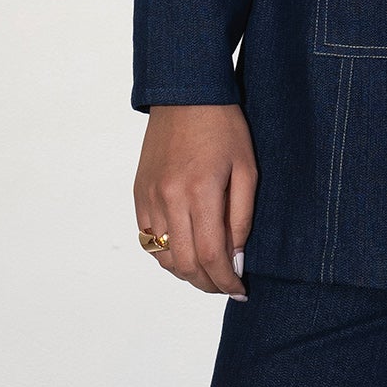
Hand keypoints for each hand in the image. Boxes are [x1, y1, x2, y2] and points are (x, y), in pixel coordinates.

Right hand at [133, 104, 257, 297]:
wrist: (186, 94)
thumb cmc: (224, 126)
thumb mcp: (247, 168)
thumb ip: (241, 217)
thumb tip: (237, 259)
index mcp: (199, 191)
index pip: (210, 256)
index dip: (226, 281)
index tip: (240, 291)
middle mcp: (168, 199)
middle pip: (184, 264)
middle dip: (207, 283)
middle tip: (227, 286)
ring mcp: (149, 197)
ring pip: (163, 256)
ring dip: (186, 273)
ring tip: (209, 272)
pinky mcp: (139, 193)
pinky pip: (148, 238)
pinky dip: (166, 254)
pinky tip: (186, 252)